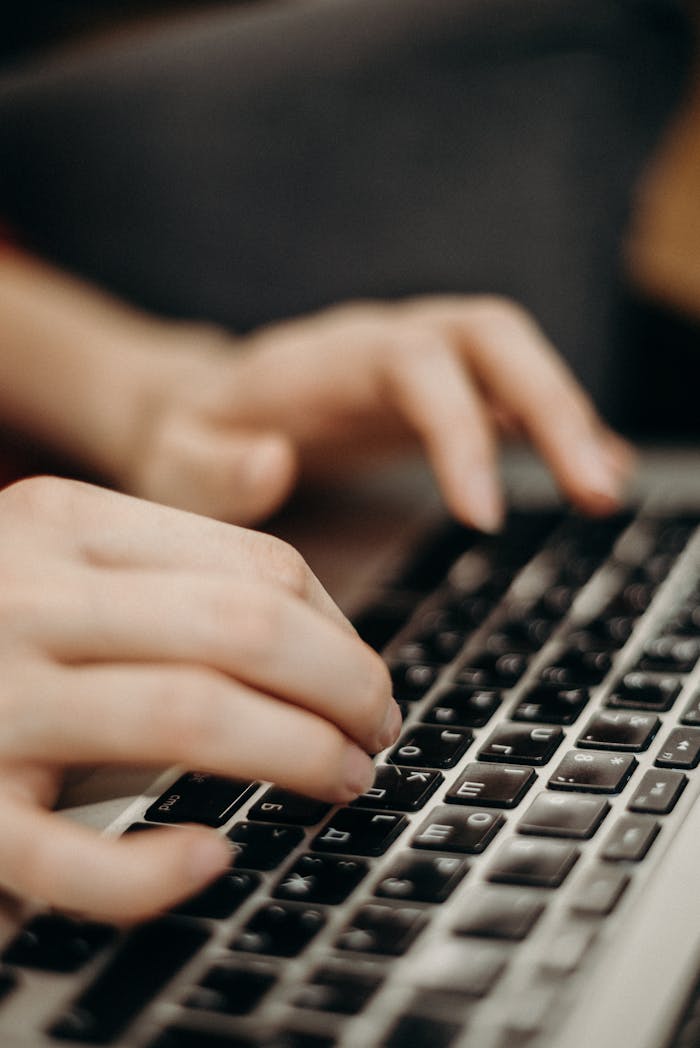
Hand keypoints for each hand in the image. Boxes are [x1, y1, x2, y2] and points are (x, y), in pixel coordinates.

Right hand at [0, 476, 396, 921]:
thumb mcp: (64, 558)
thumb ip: (173, 568)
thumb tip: (327, 627)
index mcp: (63, 523)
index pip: (256, 566)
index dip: (341, 631)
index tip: (368, 679)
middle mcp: (25, 598)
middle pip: (241, 629)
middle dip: (345, 686)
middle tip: (376, 732)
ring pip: (187, 718)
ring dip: (296, 756)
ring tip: (341, 780)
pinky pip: (68, 856)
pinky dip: (154, 869)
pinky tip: (212, 859)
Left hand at [122, 296, 633, 530]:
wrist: (198, 411)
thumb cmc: (186, 443)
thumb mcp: (173, 464)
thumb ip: (211, 468)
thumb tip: (274, 461)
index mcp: (322, 357)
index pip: (412, 363)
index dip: (457, 428)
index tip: (480, 517)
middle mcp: (382, 344)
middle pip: (490, 337)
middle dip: (551, 404)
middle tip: (594, 492)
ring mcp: (416, 365)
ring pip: (514, 360)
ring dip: (569, 416)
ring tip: (604, 492)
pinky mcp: (436, 395)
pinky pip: (509, 396)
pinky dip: (555, 431)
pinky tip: (591, 476)